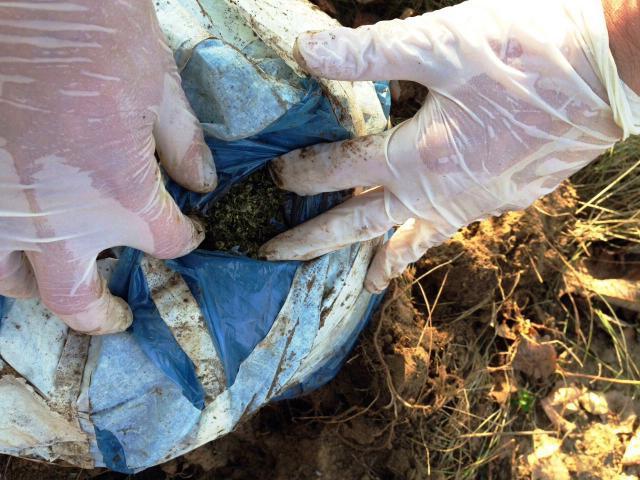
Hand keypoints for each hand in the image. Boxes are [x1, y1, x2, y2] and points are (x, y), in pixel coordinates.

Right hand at [0, 1, 216, 333]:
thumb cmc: (97, 29)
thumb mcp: (157, 86)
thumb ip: (181, 144)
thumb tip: (202, 181)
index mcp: (121, 197)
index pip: (166, 244)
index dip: (184, 239)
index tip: (188, 230)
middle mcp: (58, 221)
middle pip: (79, 302)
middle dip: (103, 316)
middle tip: (116, 316)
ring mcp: (0, 209)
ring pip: (11, 282)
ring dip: (40, 286)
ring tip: (57, 277)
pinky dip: (0, 249)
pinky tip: (16, 237)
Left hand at [260, 0, 638, 292]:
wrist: (614, 70)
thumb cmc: (530, 51)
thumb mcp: (441, 43)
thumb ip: (367, 53)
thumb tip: (304, 49)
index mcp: (421, 157)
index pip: (342, 169)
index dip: (302, 171)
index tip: (273, 176)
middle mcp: (443, 193)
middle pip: (363, 222)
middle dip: (315, 239)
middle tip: (275, 255)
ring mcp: (476, 202)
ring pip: (412, 238)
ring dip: (379, 257)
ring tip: (360, 284)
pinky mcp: (506, 197)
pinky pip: (451, 228)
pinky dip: (429, 241)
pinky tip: (426, 238)